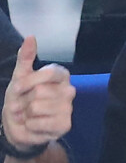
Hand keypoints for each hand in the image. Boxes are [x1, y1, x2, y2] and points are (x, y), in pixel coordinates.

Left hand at [2, 36, 73, 152]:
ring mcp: (68, 108)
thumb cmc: (21, 98)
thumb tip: (31, 37)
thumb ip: (26, 57)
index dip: (28, 82)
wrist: (20, 125)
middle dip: (24, 100)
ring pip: (37, 107)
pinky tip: (35, 125)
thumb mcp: (20, 77)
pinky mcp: (65, 124)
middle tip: (24, 105)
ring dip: (25, 114)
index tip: (18, 89)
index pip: (48, 73)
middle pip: (39, 91)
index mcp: (61, 75)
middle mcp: (69, 90)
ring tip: (28, 115)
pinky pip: (38, 123)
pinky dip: (30, 126)